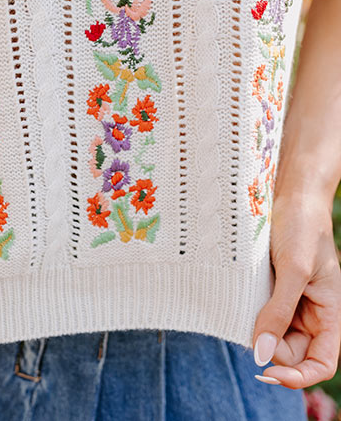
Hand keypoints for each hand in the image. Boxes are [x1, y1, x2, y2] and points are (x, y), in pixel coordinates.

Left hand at [252, 193, 340, 387]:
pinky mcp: (273, 287)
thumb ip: (279, 311)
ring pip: (272, 334)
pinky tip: (239, 301)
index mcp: (329, 313)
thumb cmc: (302, 225)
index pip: (321, 364)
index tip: (268, 371)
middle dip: (270, 348)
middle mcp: (311, 312)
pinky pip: (261, 312)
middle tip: (248, 327)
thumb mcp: (293, 268)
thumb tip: (262, 354)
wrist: (291, 192)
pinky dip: (249, 313)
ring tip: (244, 306)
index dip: (299, 378)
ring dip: (257, 330)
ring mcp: (291, 300)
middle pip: (291, 353)